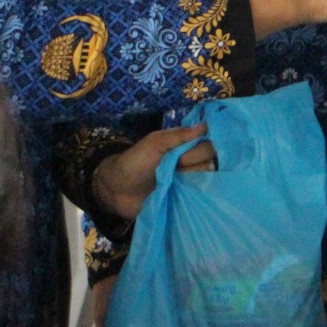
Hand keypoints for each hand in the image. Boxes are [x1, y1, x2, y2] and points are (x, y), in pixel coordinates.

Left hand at [90, 123, 211, 219]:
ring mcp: (187, 184)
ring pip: (206, 182)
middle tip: (175, 168)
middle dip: (193, 166)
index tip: (185, 154)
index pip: (208, 145)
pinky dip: (197, 198)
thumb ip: (178, 136)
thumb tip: (206, 126)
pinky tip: (185, 197)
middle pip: (210, 163)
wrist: (115, 190)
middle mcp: (190, 164)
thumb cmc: (133, 162)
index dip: (201, 150)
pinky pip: (199, 199)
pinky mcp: (184, 201)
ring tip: (175, 183)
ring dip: (194, 183)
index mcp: (184, 147)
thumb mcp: (154, 144)